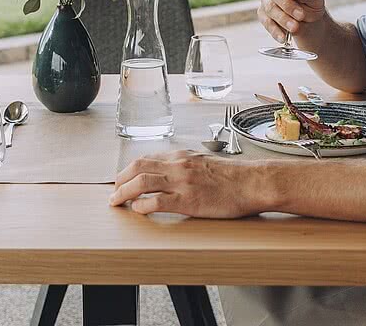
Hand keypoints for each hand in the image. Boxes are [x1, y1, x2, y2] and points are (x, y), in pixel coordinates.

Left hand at [108, 150, 273, 217]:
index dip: (129, 169)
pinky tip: (137, 211)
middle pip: (138, 166)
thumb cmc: (233, 176)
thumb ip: (186, 165)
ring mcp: (182, 182)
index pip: (147, 158)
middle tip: (113, 191)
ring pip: (142, 182)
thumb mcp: (204, 162)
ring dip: (124, 192)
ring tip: (116, 201)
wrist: (252, 182)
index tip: (122, 178)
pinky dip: (143, 206)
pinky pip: (157, 201)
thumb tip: (171, 171)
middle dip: (120, 179)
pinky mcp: (188, 200)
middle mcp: (178, 165)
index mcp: (181, 156)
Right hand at [257, 0, 325, 45]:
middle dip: (288, 6)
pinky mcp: (264, 16)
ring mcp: (267, 2)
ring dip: (283, 19)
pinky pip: (266, 22)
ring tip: (295, 27)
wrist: (310, 23)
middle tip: (300, 15)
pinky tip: (283, 36)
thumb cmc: (311, 5)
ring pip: (270, 9)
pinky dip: (275, 30)